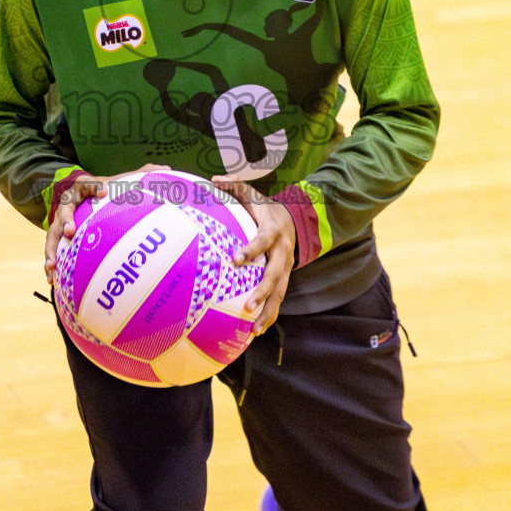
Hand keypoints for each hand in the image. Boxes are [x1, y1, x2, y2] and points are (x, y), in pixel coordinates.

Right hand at [44, 164, 169, 283]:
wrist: (86, 197)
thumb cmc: (108, 190)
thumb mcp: (122, 181)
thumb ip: (142, 175)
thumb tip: (167, 168)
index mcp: (84, 187)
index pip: (87, 184)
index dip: (95, 187)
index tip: (105, 193)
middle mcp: (69, 204)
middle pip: (64, 210)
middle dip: (66, 221)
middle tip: (71, 231)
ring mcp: (61, 221)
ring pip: (53, 234)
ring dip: (51, 250)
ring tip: (52, 265)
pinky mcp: (59, 238)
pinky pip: (53, 251)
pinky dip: (51, 264)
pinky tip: (51, 280)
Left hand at [211, 177, 293, 335]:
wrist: (295, 221)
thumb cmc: (265, 208)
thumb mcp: (253, 193)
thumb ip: (234, 186)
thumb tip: (214, 179)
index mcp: (273, 232)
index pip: (262, 242)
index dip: (251, 250)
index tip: (236, 260)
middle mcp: (282, 254)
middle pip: (275, 275)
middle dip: (262, 291)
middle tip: (247, 305)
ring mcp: (285, 269)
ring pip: (279, 294)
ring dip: (268, 312)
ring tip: (254, 329)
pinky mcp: (283, 280)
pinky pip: (277, 300)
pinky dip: (268, 316)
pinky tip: (254, 332)